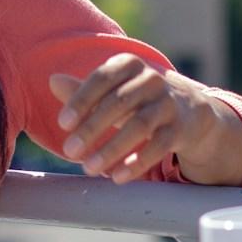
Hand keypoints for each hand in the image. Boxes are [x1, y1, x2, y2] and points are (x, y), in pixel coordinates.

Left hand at [49, 53, 240, 184]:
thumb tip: (52, 81)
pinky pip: (158, 146)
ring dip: (111, 148)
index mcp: (130, 65)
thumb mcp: (114, 91)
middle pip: (118, 103)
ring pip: (139, 125)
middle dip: (91, 129)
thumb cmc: (139, 99)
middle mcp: (152, 79)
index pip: (102, 78)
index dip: (81, 100)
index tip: (63, 124)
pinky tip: (118, 177)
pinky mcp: (180, 127)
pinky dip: (137, 162)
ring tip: (89, 168)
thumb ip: (84, 91)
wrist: (190, 110)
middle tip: (70, 152)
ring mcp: (168, 103)